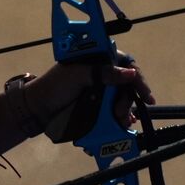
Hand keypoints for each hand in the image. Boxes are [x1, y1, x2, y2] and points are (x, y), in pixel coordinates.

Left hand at [22, 56, 154, 140]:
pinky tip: (123, 125)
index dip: (137, 79)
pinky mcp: (98, 105)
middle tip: (121, 114)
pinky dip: (121, 117)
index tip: (145, 96)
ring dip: (125, 111)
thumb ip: (104, 73)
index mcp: (98, 59)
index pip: (126, 64)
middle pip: (127, 85)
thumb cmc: (55, 86)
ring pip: (122, 99)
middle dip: (128, 100)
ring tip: (121, 122)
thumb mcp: (79, 75)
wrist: (38, 108)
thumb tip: (130, 73)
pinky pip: (115, 110)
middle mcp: (102, 72)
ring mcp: (101, 89)